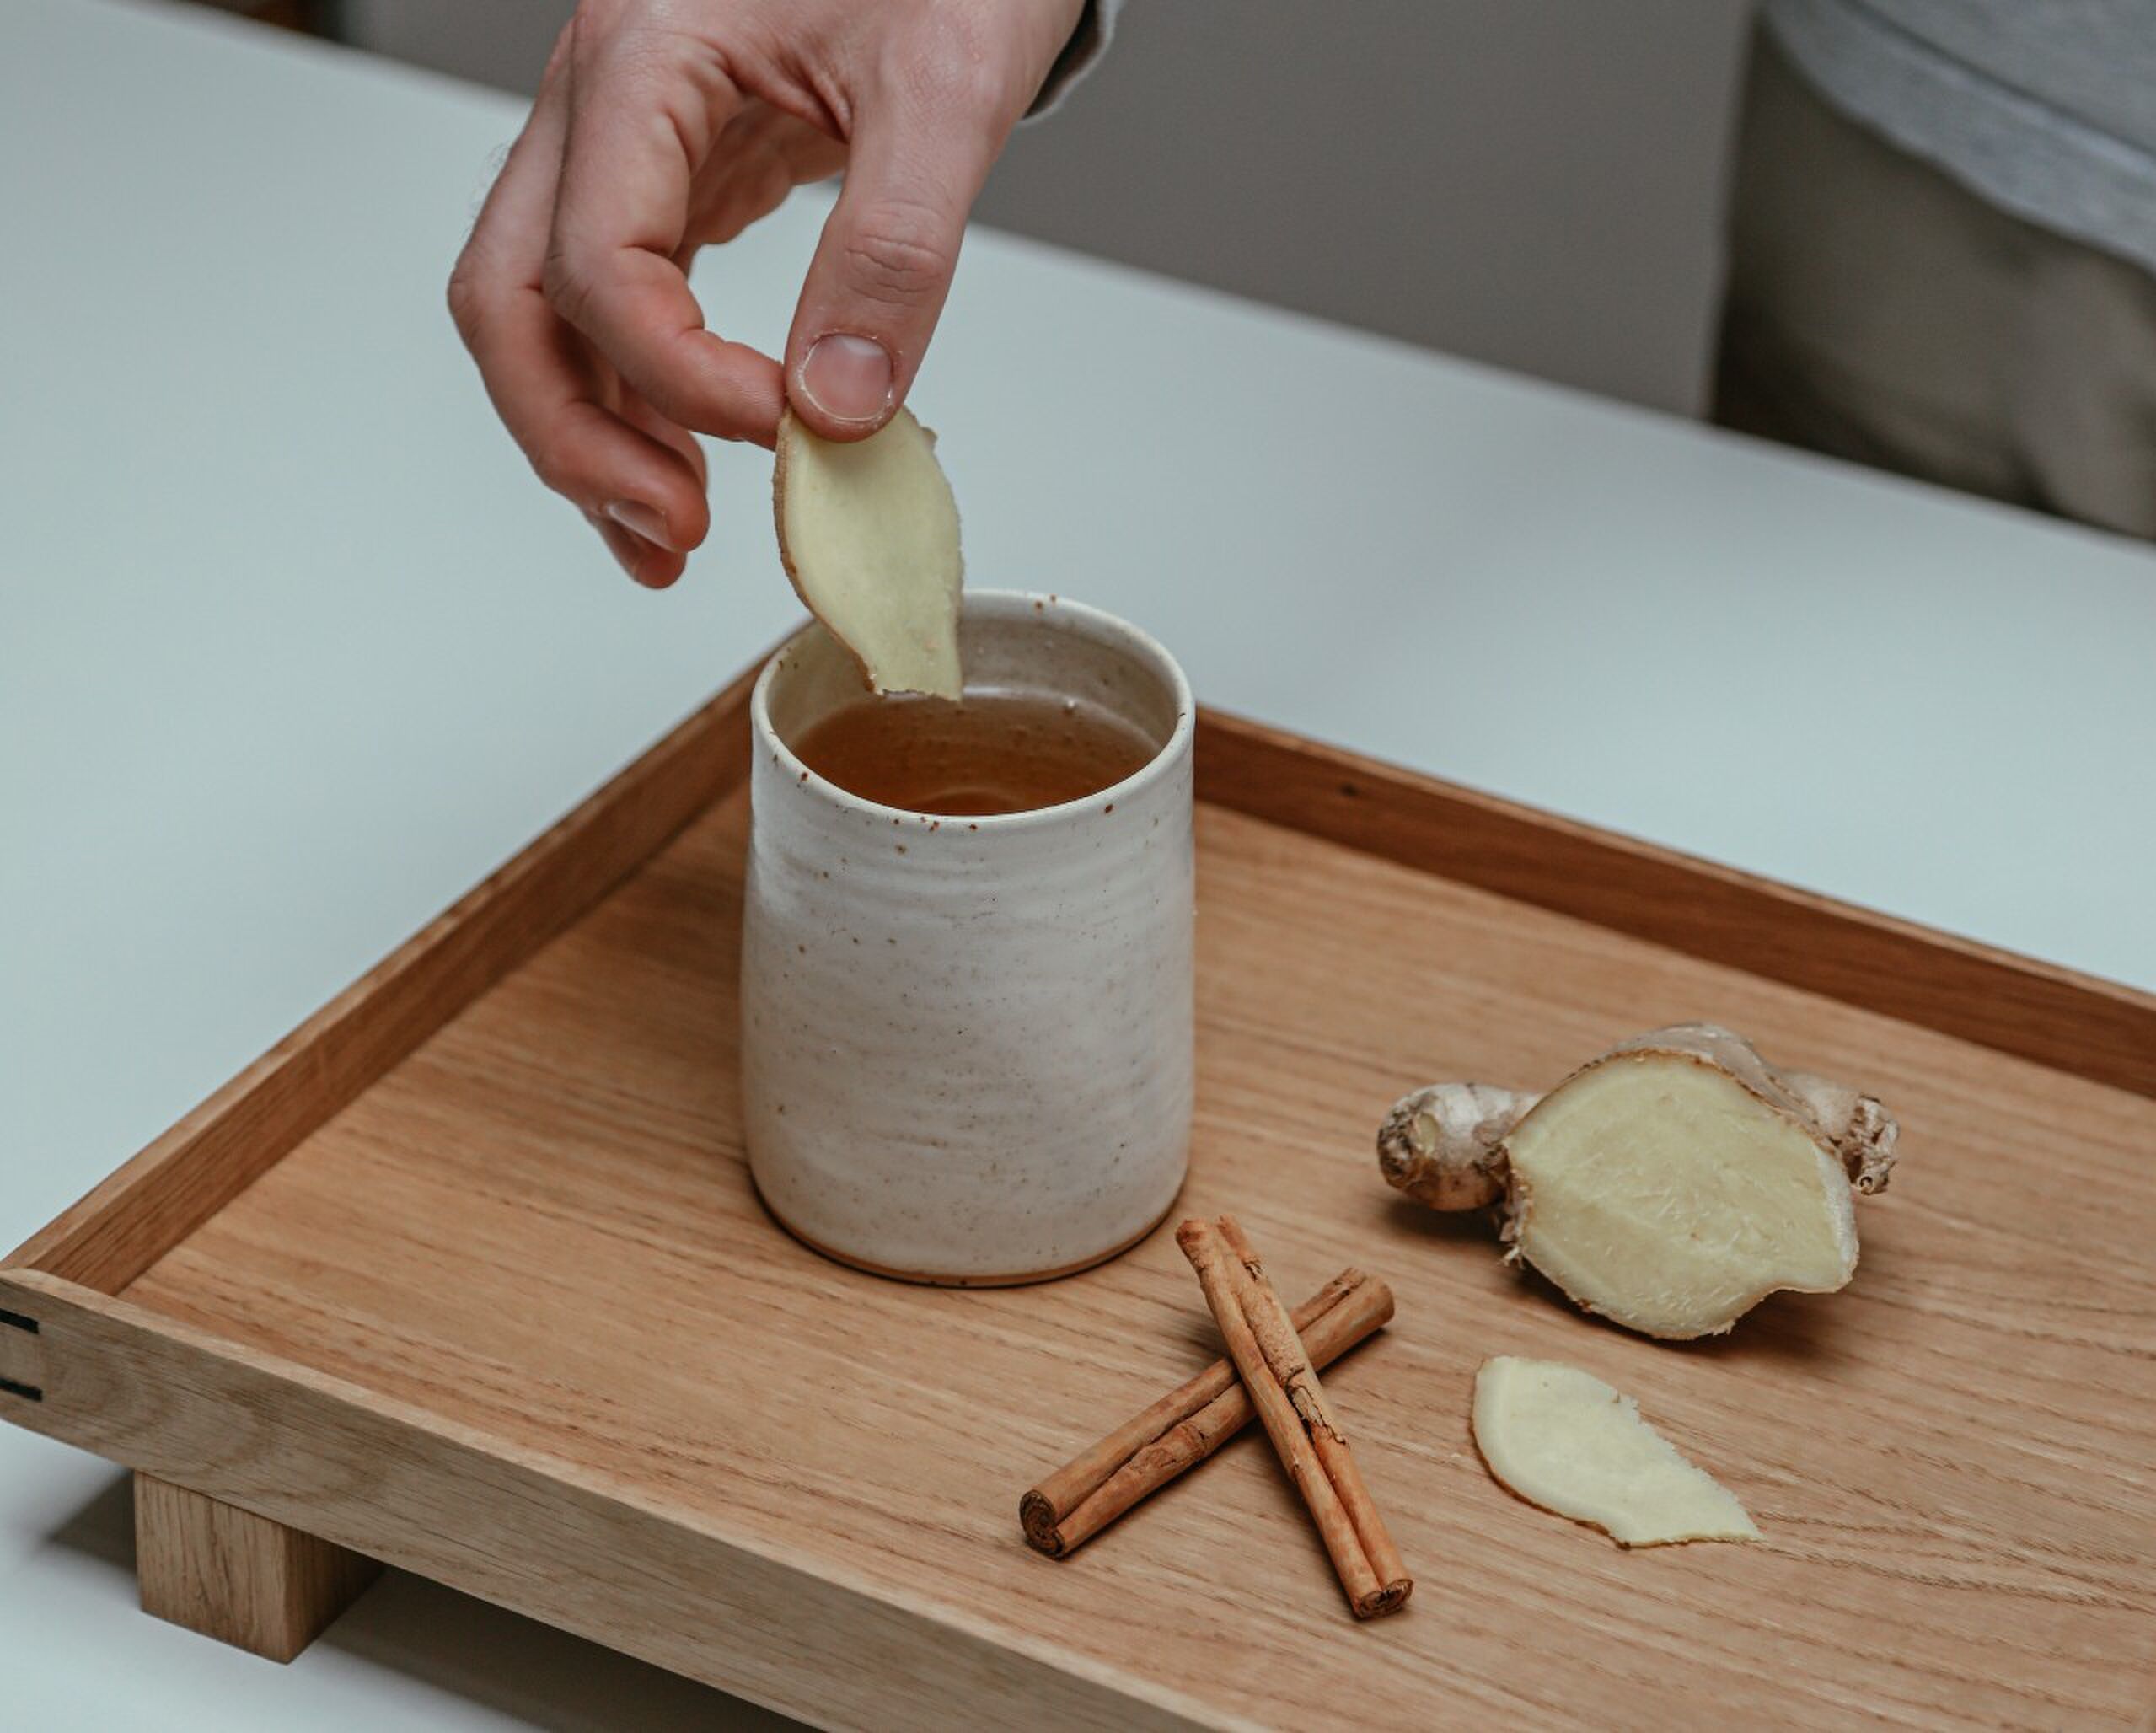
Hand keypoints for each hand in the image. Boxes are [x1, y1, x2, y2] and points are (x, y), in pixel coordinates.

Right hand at [448, 0, 1084, 585]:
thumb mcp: (949, 85)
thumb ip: (894, 248)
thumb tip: (839, 406)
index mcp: (643, 54)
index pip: (601, 262)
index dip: (682, 378)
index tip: (787, 431)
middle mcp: (602, 101)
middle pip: (512, 299)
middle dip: (576, 437)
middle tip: (672, 532)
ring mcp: (621, 147)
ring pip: (541, 317)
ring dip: (589, 440)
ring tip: (667, 540)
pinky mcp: (670, 185)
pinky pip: (610, 309)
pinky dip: (636, 401)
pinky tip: (680, 470)